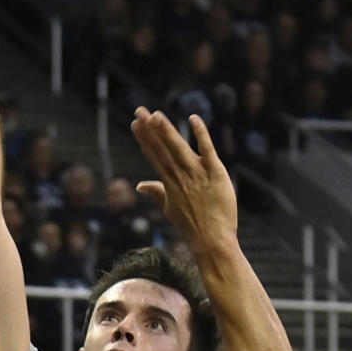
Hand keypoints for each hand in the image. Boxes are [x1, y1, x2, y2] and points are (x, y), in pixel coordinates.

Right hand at [131, 108, 237, 251]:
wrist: (212, 239)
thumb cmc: (192, 225)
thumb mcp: (170, 209)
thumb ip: (156, 192)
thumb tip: (140, 185)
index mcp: (169, 183)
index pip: (154, 156)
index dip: (145, 139)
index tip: (136, 124)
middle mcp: (180, 176)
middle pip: (162, 148)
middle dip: (150, 129)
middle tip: (139, 111)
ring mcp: (197, 173)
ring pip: (179, 148)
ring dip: (167, 131)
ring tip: (155, 115)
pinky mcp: (215, 173)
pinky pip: (207, 149)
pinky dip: (201, 134)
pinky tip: (193, 118)